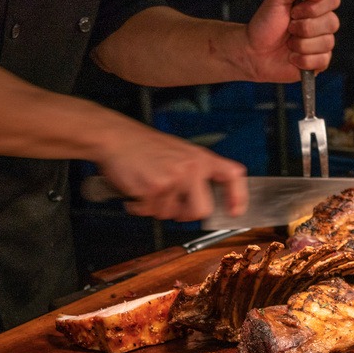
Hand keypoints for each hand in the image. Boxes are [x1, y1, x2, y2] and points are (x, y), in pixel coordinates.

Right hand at [95, 122, 248, 222]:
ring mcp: (175, 177)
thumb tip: (204, 202)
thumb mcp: (178, 152)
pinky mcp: (156, 187)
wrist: (116, 137)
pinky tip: (136, 190)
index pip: (232, 175)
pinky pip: (152, 212)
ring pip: (172, 214)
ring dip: (157, 208)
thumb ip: (194, 173)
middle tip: (171, 205)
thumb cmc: (143, 146)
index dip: (237, 196)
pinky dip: (141, 206)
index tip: (235, 212)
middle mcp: (192, 167)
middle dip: (184, 214)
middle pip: (202, 210)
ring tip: (148, 188)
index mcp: (200, 157)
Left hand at [244, 0, 340, 81]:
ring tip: (289, 43)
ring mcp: (322, 42)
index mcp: (315, 3)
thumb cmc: (265, 25)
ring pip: (327, 43)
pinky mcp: (320, 61)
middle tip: (289, 28)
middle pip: (332, 22)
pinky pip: (322, 60)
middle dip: (304, 27)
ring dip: (301, 44)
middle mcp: (322, 21)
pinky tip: (292, 56)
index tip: (294, 11)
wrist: (254, 52)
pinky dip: (303, 59)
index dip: (313, 8)